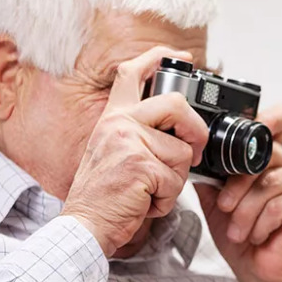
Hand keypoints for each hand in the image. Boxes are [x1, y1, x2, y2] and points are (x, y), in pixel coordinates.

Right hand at [62, 47, 207, 256]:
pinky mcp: (140, 166)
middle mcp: (119, 123)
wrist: (85, 224)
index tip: (181, 57)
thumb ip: (140, 135)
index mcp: (113, 117)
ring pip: (182, 152)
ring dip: (174, 179)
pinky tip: (145, 202)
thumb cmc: (104, 194)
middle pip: (176, 104)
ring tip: (149, 190)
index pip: (131, 73)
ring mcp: (129, 143)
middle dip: (195, 130)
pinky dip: (166, 200)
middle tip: (193, 152)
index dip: (158, 57)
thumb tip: (180, 133)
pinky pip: (175, 181)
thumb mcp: (115, 152)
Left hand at [194, 104, 281, 281]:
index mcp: (270, 162)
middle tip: (226, 206)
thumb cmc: (244, 237)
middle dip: (239, 183)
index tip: (253, 122)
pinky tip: (257, 236)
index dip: (272, 117)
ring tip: (237, 231)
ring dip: (247, 210)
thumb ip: (211, 178)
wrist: (259, 272)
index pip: (279, 124)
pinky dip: (262, 223)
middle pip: (268, 154)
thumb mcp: (218, 204)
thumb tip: (194, 157)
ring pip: (272, 182)